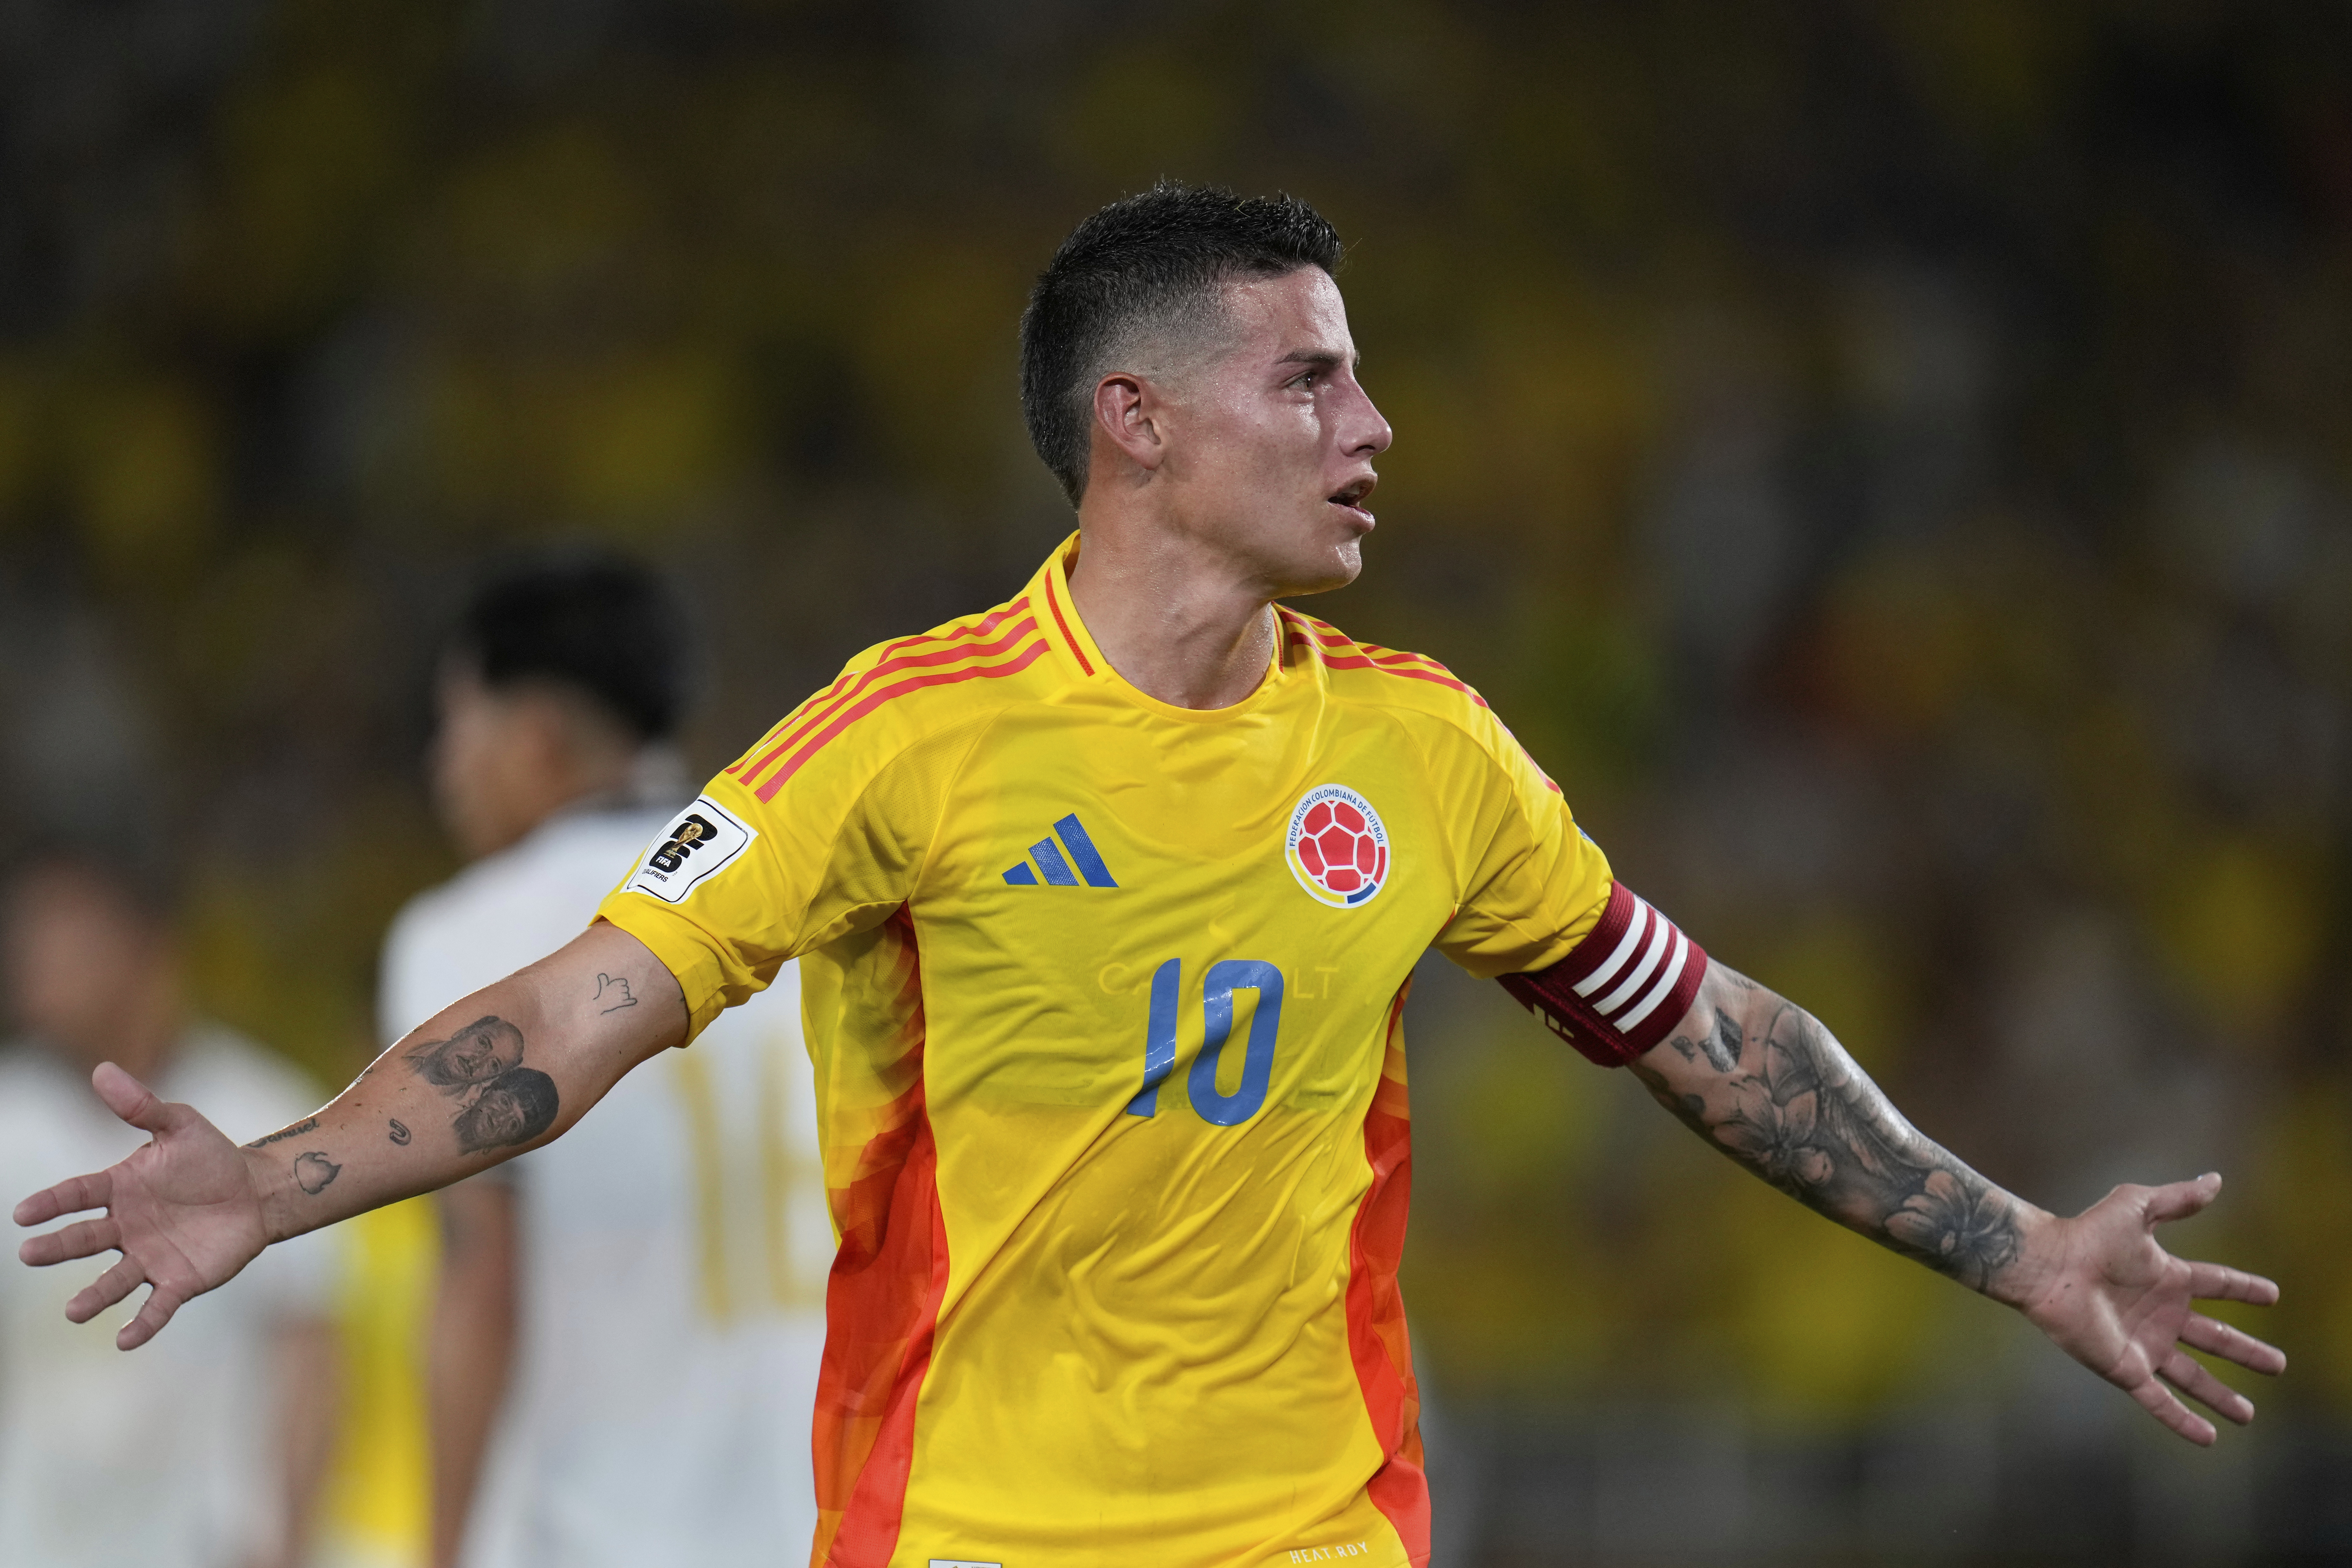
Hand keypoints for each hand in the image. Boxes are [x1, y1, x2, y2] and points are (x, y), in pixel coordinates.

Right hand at [13, 1062, 269, 1349]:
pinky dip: (141, 1324)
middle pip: (85, 1239)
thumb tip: (101, 1069)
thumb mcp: (180, 1125)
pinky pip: (157, 1307)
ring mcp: (149, 1257)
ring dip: (93, 1296)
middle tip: (30, 1254)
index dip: (51, 1204)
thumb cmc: (212, 1157)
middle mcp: (126, 1228)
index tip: (23, 1213)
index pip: (77, 1195)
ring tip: (73, 1311)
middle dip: (58, 1248)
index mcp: (120, 1189)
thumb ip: (142, 1106)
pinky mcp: (179, 1281)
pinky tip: (124, 1340)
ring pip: (114, 1281)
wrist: (255, 1191)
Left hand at [2008, 1173, 2283, 1444]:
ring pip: (2193, 1377)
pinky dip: (2183, 1420)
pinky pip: (2160, 1400)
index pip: (2216, 1284)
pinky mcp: (2126, 1367)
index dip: (2244, 1288)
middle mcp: (2160, 1314)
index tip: (2272, 1295)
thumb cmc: (2087, 1233)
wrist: (2047, 1265)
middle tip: (2277, 1365)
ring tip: (2248, 1414)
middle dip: (2246, 1351)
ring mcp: (2145, 1344)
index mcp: (2167, 1277)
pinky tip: (2208, 1438)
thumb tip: (2215, 1180)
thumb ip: (2177, 1198)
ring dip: (2221, 1396)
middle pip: (2215, 1337)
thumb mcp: (2137, 1207)